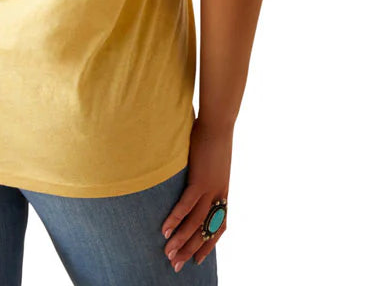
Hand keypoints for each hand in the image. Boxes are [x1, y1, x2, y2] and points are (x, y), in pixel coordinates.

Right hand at [161, 117, 232, 271]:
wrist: (218, 121)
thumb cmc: (212, 135)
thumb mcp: (211, 160)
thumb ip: (203, 172)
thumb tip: (191, 176)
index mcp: (223, 190)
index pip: (220, 225)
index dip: (210, 243)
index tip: (198, 259)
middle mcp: (219, 194)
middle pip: (206, 230)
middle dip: (191, 250)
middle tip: (176, 266)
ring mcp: (211, 188)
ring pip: (196, 223)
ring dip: (181, 241)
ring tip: (168, 255)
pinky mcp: (200, 179)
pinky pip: (186, 205)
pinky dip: (176, 219)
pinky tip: (165, 230)